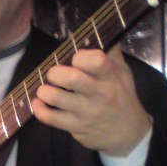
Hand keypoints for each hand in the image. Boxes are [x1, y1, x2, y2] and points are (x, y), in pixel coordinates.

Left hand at [32, 45, 151, 155]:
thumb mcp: (123, 74)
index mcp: (110, 77)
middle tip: (53, 75)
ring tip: (44, 89)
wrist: (128, 135)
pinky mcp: (75, 128)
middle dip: (55, 73)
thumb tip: (100, 31)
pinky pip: (51, 119)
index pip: (94, 61)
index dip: (80, 56)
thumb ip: (111, 53)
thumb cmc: (123, 99)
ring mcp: (86, 113)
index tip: (75, 59)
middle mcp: (98, 94)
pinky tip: (38, 103)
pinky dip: (39, 110)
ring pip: (56, 98)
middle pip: (71, 78)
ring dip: (44, 91)